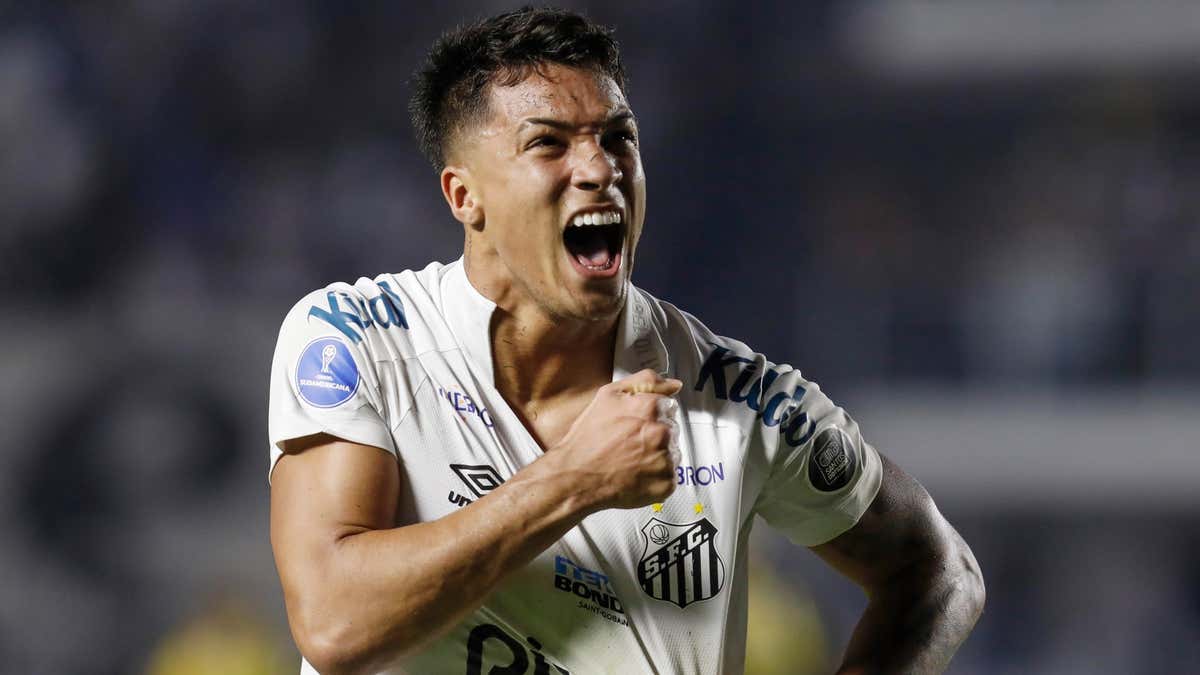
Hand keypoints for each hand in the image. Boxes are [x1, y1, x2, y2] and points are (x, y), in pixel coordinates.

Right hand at [550, 369, 682, 510]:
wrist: (575, 477)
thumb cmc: (587, 439)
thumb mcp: (609, 396)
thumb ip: (646, 382)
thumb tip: (674, 384)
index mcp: (650, 407)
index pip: (668, 406)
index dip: (651, 414)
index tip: (637, 424)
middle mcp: (661, 432)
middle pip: (671, 429)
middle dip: (655, 434)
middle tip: (629, 443)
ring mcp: (665, 459)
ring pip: (671, 452)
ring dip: (657, 455)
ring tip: (631, 460)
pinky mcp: (666, 482)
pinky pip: (669, 476)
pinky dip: (656, 476)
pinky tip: (636, 474)